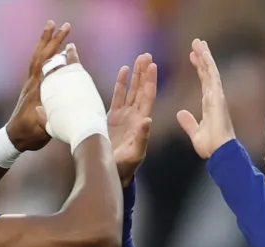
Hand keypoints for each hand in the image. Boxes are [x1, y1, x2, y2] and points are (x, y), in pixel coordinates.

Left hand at [5, 21, 70, 151]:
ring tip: (53, 26)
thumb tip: (52, 109)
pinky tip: (50, 49)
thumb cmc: (29, 135)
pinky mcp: (31, 87)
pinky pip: (37, 64)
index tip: (69, 44)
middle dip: (53, 40)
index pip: (48, 68)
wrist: (14, 137)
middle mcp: (33, 84)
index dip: (58, 55)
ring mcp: (30, 84)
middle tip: (65, 25)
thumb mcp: (40, 130)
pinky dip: (44, 53)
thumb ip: (46, 119)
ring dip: (46, 41)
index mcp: (37, 92)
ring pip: (38, 57)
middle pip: (43, 56)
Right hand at [108, 53, 156, 185]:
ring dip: (135, 75)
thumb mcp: (135, 154)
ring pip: (131, 90)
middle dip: (144, 73)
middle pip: (141, 90)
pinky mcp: (113, 117)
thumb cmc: (125, 166)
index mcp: (142, 122)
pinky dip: (121, 83)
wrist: (111, 172)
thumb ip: (141, 137)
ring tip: (139, 58)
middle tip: (147, 55)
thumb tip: (148, 120)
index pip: (148, 97)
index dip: (150, 82)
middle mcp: (135, 116)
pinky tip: (124, 70)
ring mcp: (124, 115)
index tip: (153, 66)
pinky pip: (118, 96)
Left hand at [176, 39, 235, 158]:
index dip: (198, 68)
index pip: (203, 81)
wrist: (219, 152)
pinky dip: (208, 64)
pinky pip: (212, 76)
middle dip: (202, 57)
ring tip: (198, 42)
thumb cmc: (210, 147)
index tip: (192, 57)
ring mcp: (217, 96)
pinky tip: (204, 53)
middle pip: (207, 73)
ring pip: (210, 71)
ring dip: (205, 55)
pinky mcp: (218, 97)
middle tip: (197, 43)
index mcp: (209, 105)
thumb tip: (180, 113)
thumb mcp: (195, 132)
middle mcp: (214, 97)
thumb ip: (188, 122)